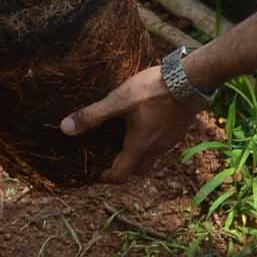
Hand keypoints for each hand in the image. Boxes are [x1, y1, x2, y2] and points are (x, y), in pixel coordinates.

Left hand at [60, 64, 199, 183]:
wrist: (191, 80)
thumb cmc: (153, 90)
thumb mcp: (118, 100)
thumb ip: (93, 115)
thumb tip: (66, 128)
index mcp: (139, 146)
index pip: (121, 175)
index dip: (106, 177)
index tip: (95, 171)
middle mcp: (156, 149)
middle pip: (138, 170)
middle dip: (123, 168)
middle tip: (109, 156)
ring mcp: (170, 140)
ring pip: (151, 157)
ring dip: (137, 154)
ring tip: (123, 138)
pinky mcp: (178, 130)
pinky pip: (161, 144)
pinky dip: (149, 141)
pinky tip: (143, 123)